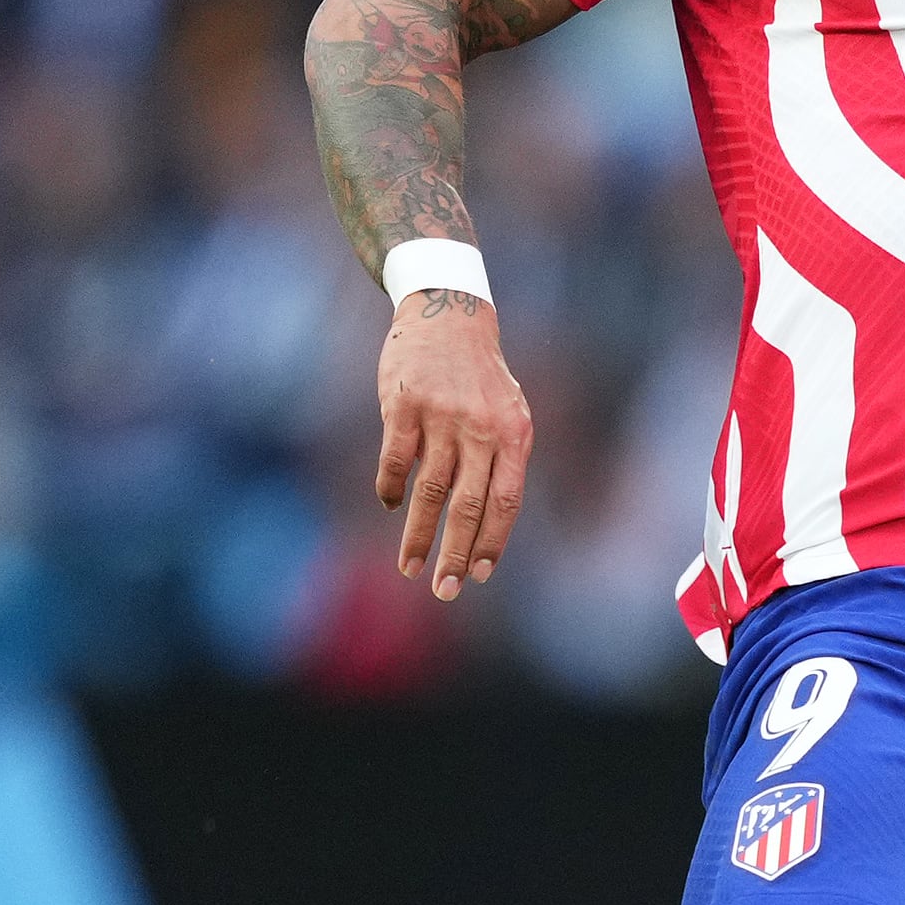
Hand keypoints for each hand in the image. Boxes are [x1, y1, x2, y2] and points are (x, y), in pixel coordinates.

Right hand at [377, 289, 532, 598]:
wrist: (449, 313)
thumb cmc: (481, 375)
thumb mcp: (509, 412)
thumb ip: (502, 461)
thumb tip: (487, 523)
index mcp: (514, 434)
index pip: (506, 501)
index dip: (493, 541)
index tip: (480, 575)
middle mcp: (481, 428)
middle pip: (469, 506)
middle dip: (456, 554)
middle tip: (445, 591)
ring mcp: (441, 417)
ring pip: (429, 491)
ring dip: (418, 535)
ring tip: (409, 566)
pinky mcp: (404, 406)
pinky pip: (395, 460)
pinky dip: (391, 488)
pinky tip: (390, 507)